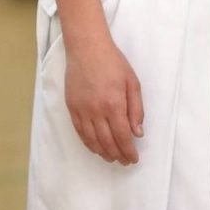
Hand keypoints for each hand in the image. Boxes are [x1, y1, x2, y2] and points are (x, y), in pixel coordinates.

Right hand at [64, 33, 143, 164]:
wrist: (86, 48)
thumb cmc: (113, 62)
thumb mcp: (132, 83)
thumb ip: (136, 110)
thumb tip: (137, 133)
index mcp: (114, 104)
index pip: (123, 137)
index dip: (129, 151)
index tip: (133, 158)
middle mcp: (96, 110)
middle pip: (107, 142)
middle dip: (118, 155)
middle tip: (125, 161)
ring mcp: (82, 109)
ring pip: (92, 140)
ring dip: (103, 152)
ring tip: (111, 158)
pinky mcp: (72, 106)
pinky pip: (79, 131)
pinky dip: (88, 143)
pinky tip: (95, 147)